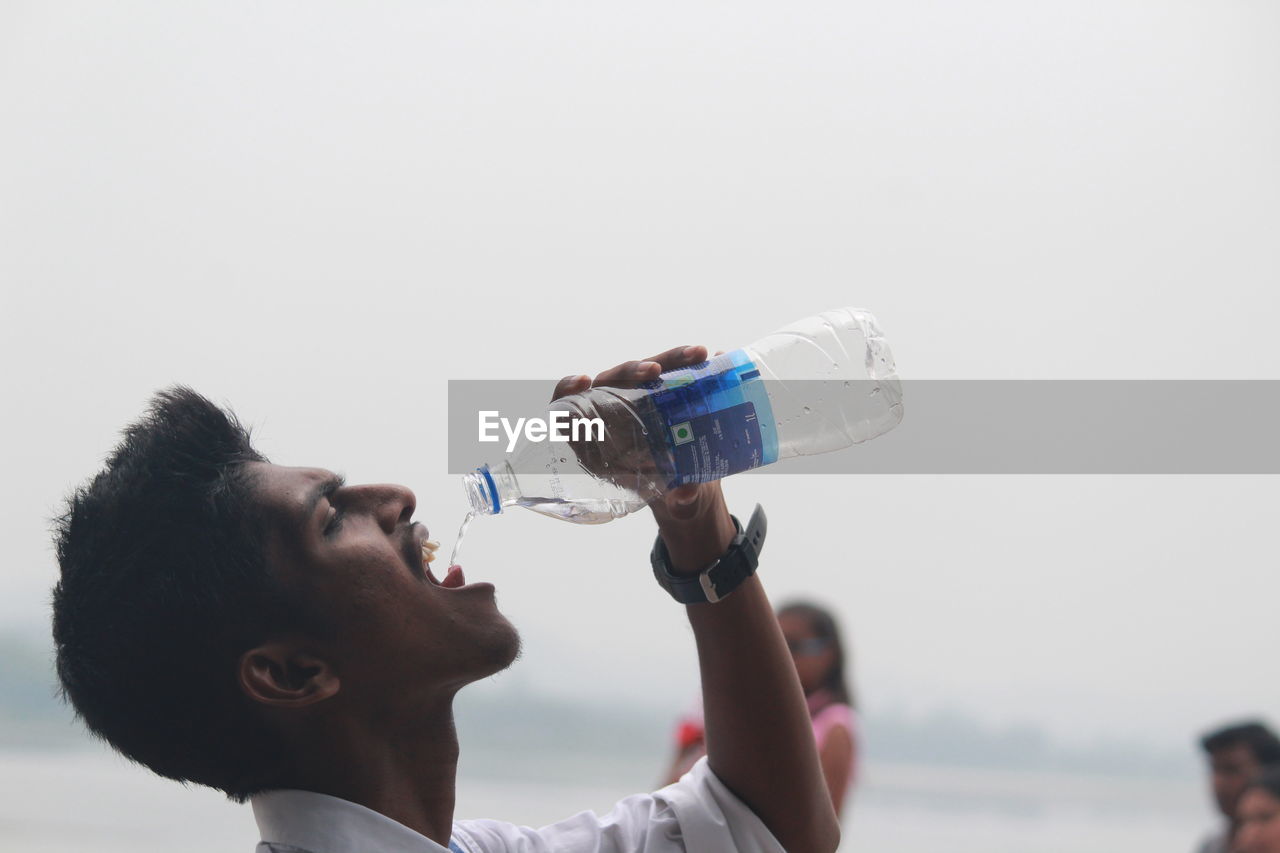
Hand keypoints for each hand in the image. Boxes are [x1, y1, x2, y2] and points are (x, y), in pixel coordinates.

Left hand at [550, 345, 737, 572]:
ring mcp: (644, 401)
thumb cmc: (667, 499)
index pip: (569, 409)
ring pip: (647, 371)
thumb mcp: (671, 505)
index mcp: (599, 442)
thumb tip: (685, 494)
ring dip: (670, 359)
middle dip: (631, 371)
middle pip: (613, 382)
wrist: (692, 490)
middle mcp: (618, 414)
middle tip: (655, 371)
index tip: (583, 381)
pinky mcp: (669, 395)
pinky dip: (691, 364)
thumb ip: (676, 502)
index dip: (568, 391)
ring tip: (698, 354)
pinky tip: (710, 357)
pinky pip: (675, 373)